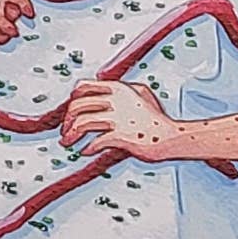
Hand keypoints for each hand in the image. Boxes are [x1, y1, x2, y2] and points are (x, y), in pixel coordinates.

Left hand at [59, 80, 182, 159]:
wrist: (172, 137)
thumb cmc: (155, 119)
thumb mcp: (141, 94)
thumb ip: (121, 89)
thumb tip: (99, 87)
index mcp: (118, 88)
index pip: (83, 87)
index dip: (71, 100)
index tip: (70, 115)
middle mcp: (117, 100)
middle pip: (78, 106)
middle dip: (67, 122)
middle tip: (65, 134)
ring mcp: (120, 117)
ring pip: (82, 123)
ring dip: (71, 136)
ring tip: (68, 145)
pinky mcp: (123, 135)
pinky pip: (96, 142)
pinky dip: (87, 148)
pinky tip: (86, 152)